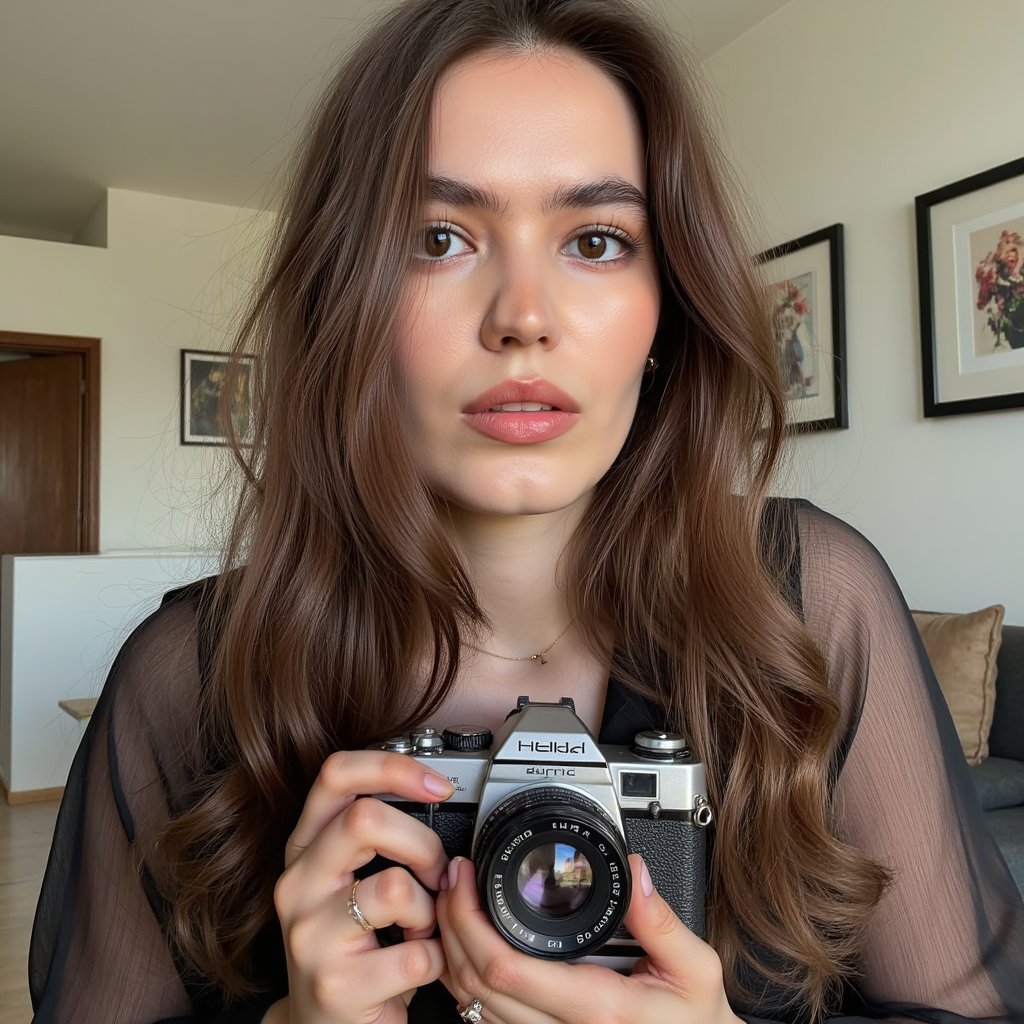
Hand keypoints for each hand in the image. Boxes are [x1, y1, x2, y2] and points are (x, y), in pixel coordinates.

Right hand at [271, 750, 454, 1023]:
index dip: (392, 767)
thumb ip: (377, 832)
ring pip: (396, 887)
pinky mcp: (336, 986)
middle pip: (366, 819)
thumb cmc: (349, 942)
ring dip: (430, 909)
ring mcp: (310, 937)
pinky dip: (436, 960)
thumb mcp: (349, 877)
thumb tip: (436, 791)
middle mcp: (297, 885)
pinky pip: (417, 953)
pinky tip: (419, 965)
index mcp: (305, 848)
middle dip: (422, 843)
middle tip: (435, 873)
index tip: (437, 785)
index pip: (335, 774)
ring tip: (421, 927)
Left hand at [436, 853, 740, 1023]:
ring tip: (452, 901)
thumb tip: (633, 871)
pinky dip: (465, 979)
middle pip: (473, 985)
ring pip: (471, 1006)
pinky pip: (486, 1018)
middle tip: (452, 877)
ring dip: (452, 950)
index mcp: (596, 1008)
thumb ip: (661, 920)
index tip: (466, 878)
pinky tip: (468, 943)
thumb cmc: (694, 1022)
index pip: (504, 969)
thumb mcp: (694, 968)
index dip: (470, 921)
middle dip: (450, 924)